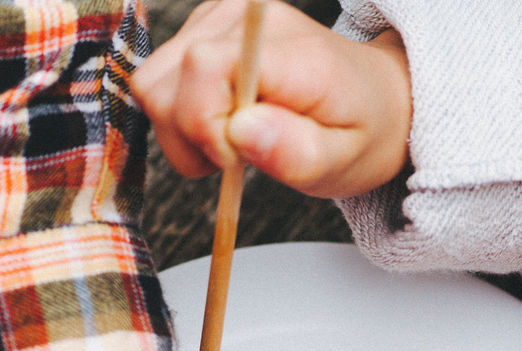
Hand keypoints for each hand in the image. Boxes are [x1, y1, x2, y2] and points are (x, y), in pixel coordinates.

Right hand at [135, 0, 411, 198]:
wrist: (371, 99)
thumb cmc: (357, 131)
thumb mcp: (341, 162)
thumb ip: (295, 152)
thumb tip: (241, 132)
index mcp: (288, 47)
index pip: (203, 68)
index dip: (205, 127)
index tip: (238, 159)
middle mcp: (245, 17)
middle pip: (161, 82)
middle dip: (190, 138)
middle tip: (239, 156)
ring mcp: (218, 16)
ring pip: (150, 85)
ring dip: (183, 132)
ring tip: (234, 141)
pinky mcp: (202, 27)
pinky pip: (159, 81)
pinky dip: (183, 116)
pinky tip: (223, 122)